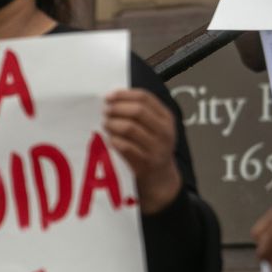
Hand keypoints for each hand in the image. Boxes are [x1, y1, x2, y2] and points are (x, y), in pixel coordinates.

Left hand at [103, 88, 182, 214]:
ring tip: (106, 124)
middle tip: (105, 112)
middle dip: (116, 108)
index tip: (108, 97)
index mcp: (166, 118)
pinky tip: (110, 139)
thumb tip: (112, 97)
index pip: (145, 97)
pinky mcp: (146, 162)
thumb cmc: (151, 146)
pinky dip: (113, 140)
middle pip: (137, 111)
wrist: (160, 177)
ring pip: (129, 127)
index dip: (123, 94)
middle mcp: (165, 132)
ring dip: (112, 124)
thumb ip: (139, 111)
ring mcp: (157, 148)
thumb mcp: (153, 126)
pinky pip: (124, 146)